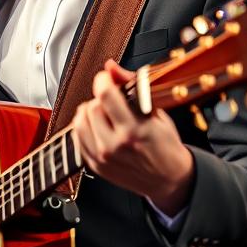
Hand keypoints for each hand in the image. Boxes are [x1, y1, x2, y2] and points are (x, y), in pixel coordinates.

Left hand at [72, 59, 193, 215]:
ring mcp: (103, 157)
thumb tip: (112, 67)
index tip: (106, 78)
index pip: (105, 95)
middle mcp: (115, 145)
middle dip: (100, 98)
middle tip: (112, 101)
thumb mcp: (156, 113)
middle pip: (91, 107)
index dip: (103, 80)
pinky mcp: (95, 165)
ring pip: (79, 121)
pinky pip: (77, 138)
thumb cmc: (165, 146)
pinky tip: (98, 126)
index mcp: (134, 130)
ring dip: (90, 112)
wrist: (169, 180)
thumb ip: (131, 87)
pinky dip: (85, 127)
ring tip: (104, 113)